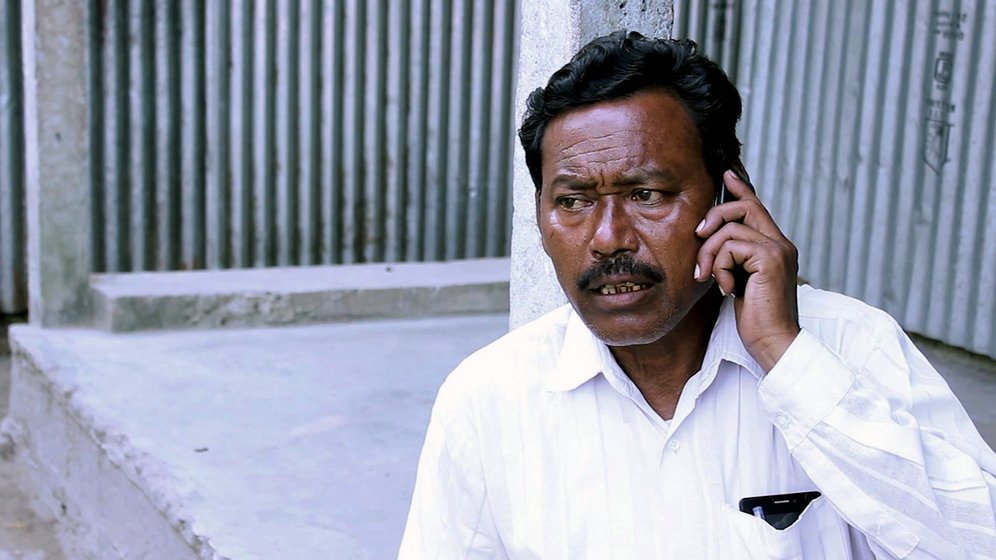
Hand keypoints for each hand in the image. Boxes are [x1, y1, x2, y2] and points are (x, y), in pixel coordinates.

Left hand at [693, 170, 800, 371]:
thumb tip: (710, 241)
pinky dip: (719, 266)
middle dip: (714, 216)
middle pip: (744, 206)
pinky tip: (726, 288)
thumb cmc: (755, 319)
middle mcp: (781, 244)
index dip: (741, 188)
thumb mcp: (738, 282)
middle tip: (697, 236)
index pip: (757, 207)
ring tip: (708, 278)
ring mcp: (778, 249)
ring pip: (730, 229)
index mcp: (775, 247)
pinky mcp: (770, 259)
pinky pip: (730, 246)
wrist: (773, 342)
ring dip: (709, 253)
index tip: (727, 173)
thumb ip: (733, 259)